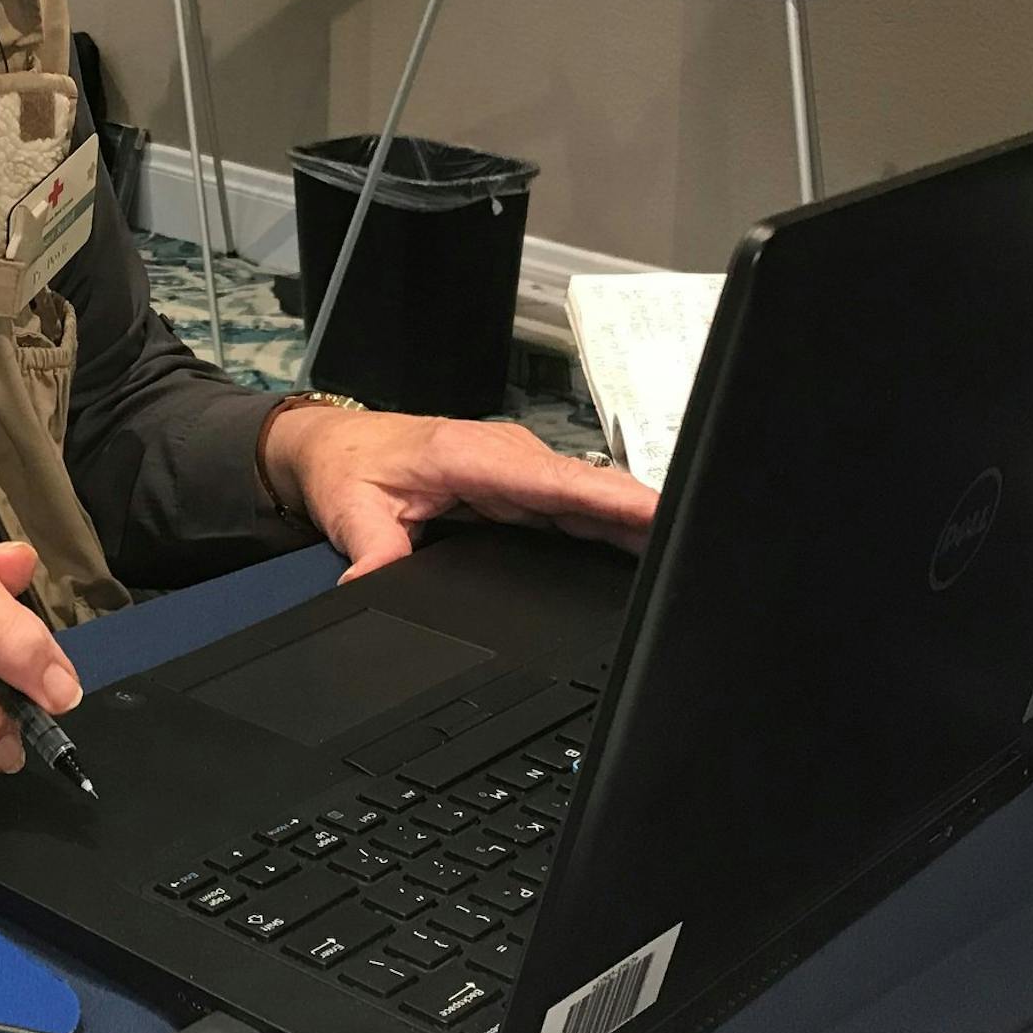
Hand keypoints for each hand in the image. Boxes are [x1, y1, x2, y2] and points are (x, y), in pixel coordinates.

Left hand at [261, 405, 656, 581]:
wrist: (333, 446)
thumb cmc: (347, 466)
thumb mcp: (353, 510)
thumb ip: (371, 550)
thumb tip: (376, 586)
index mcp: (470, 456)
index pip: (555, 481)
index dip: (612, 500)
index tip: (660, 513)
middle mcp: (503, 458)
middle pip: (587, 491)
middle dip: (644, 514)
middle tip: (699, 545)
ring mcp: (515, 471)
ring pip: (587, 499)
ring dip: (634, 521)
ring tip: (689, 552)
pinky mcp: (517, 488)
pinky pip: (573, 506)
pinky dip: (609, 523)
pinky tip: (643, 545)